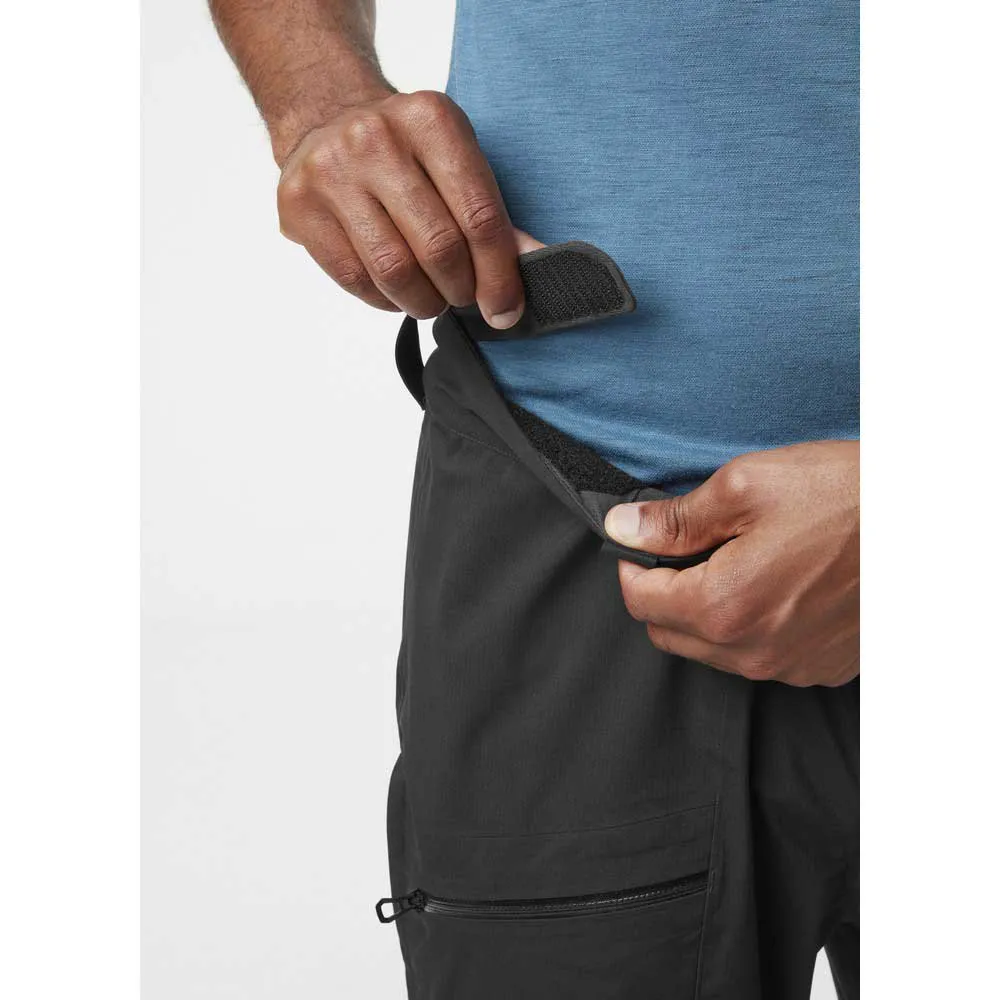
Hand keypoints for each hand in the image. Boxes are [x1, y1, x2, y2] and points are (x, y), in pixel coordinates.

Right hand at [276, 89, 541, 325]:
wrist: (325, 116)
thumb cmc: (406, 151)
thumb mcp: (456, 161)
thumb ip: (493, 215)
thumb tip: (536, 264)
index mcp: (430, 119)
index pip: (478, 215)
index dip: (498, 274)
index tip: (506, 308)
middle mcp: (376, 138)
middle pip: (438, 248)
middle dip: (460, 290)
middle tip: (461, 296)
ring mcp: (330, 171)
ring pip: (394, 271)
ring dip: (423, 301)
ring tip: (430, 298)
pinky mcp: (298, 205)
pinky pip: (355, 279)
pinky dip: (384, 300)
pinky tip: (394, 291)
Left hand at [604, 441, 859, 686]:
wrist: (927, 522)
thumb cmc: (843, 496)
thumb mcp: (745, 486)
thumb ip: (676, 518)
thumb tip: (624, 526)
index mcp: (723, 605)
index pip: (640, 602)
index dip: (631, 567)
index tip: (639, 543)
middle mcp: (753, 650)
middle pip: (669, 634)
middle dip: (661, 594)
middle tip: (682, 550)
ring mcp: (789, 665)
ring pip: (711, 651)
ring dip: (702, 614)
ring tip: (731, 563)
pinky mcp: (819, 666)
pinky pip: (758, 658)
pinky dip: (747, 629)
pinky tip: (770, 586)